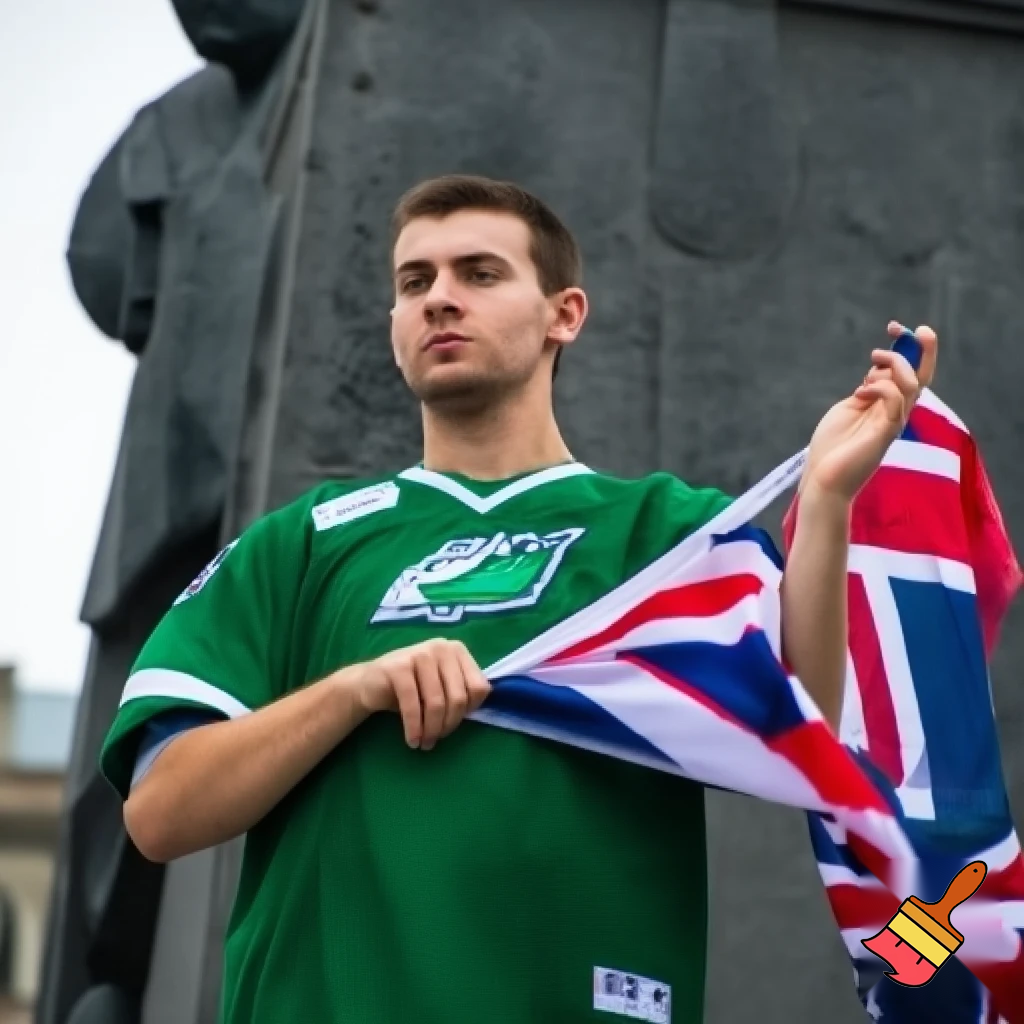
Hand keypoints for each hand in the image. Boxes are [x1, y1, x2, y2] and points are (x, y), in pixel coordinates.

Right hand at [353, 639, 491, 749]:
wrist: (369, 683)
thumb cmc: (412, 688)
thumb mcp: (441, 686)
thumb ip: (461, 691)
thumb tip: (479, 709)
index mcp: (457, 650)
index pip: (479, 687)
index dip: (469, 711)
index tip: (455, 723)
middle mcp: (441, 647)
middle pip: (458, 697)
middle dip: (449, 725)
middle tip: (436, 740)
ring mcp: (419, 653)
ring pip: (437, 703)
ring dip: (431, 730)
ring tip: (424, 743)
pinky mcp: (398, 666)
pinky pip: (412, 704)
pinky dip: (414, 727)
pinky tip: (412, 740)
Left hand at [801, 322, 938, 502]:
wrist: (823, 480)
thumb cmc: (832, 448)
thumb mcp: (849, 408)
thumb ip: (867, 391)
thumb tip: (877, 373)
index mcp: (887, 407)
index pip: (907, 375)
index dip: (906, 350)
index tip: (893, 328)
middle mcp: (895, 414)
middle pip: (922, 378)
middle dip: (924, 349)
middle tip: (910, 327)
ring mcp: (892, 424)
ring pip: (910, 385)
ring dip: (894, 365)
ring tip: (872, 360)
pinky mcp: (884, 434)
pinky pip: (896, 401)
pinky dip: (882, 387)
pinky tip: (861, 390)